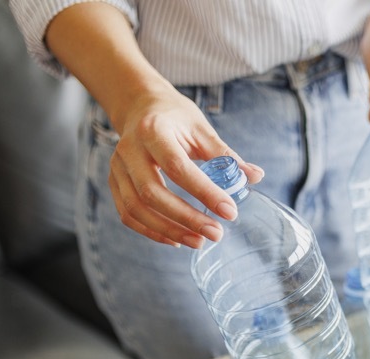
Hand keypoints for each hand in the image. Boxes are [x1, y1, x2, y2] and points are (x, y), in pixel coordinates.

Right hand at [108, 87, 264, 247]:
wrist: (139, 106)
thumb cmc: (174, 117)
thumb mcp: (201, 129)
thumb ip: (225, 154)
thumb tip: (256, 176)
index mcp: (153, 131)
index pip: (178, 167)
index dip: (204, 192)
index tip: (230, 212)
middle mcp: (129, 149)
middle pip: (152, 193)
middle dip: (186, 218)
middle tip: (216, 233)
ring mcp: (117, 167)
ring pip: (136, 208)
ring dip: (169, 230)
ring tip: (199, 241)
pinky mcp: (113, 182)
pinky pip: (128, 214)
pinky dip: (151, 231)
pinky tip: (176, 239)